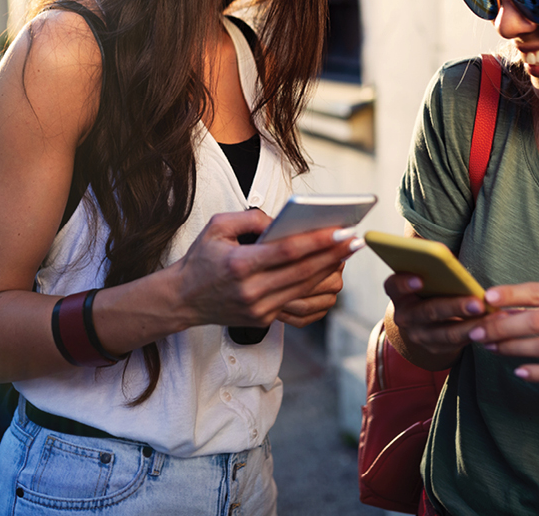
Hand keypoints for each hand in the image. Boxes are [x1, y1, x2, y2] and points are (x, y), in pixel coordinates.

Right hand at [172, 211, 358, 328]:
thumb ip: (251, 219)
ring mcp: (259, 310)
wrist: (182, 299)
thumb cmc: (201, 258)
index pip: (288, 252)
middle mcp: (251, 291)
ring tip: (346, 254)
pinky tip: (331, 277)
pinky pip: (300, 307)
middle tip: (355, 240)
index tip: (342, 230)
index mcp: (239, 265)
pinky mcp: (264, 320)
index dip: (318, 241)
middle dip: (333, 255)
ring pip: (306, 290)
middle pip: (304, 272)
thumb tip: (282, 221)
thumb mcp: (217, 227)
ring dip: (330, 272)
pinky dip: (318, 292)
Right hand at [384, 272, 488, 367]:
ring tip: (491, 318)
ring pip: (446, 333)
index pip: (394, 286)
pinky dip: (477, 333)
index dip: (405, 282)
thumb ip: (431, 268)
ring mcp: (419, 335)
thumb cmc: (428, 288)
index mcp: (398, 293)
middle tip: (477, 303)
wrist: (422, 322)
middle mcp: (404, 316)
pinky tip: (494, 325)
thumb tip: (448, 256)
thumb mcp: (424, 278)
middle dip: (454, 307)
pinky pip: (458, 343)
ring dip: (471, 325)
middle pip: (428, 311)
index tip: (420, 279)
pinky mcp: (436, 349)